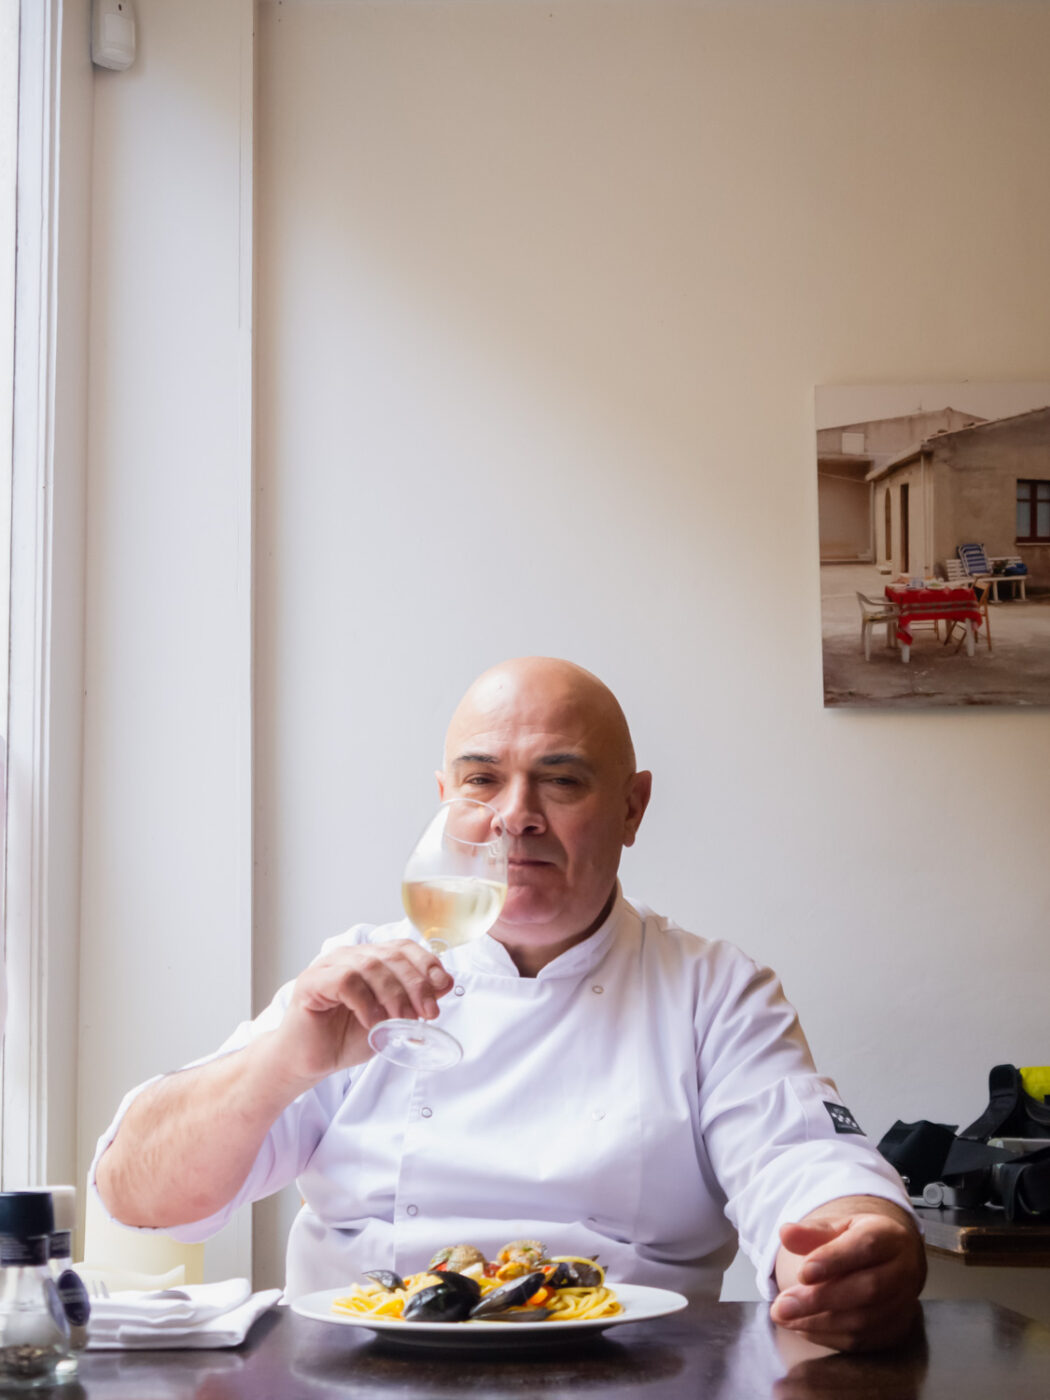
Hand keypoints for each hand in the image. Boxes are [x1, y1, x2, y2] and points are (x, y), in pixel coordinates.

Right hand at [272, 940, 453, 1084]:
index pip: (402, 947)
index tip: (443, 986)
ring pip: (370, 965)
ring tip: (401, 1020)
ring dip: (393, 994)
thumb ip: (413, 1001)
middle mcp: (348, 956)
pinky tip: (372, 1022)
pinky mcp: (311, 983)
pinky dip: (365, 1002)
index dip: (426, 963)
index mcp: (367, 959)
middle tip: (427, 1013)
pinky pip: (345, 981)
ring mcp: (327, 966)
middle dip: (415, 984)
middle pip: (390, 955)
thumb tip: (445, 985)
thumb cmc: (343, 1039)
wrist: (307, 1062)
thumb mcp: (389, 1019)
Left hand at [770, 1205, 925, 1351]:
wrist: (891, 1262)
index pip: (866, 1247)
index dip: (834, 1260)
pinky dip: (828, 1336)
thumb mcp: (837, 1226)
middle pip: (867, 1289)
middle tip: (782, 1306)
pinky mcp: (895, 1331)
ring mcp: (903, 1305)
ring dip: (819, 1322)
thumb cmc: (857, 1241)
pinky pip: (862, 1341)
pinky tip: (802, 1327)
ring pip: (864, 1320)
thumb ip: (812, 1231)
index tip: (802, 1273)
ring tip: (784, 1317)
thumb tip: (785, 1233)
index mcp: (889, 1236)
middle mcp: (903, 1271)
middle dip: (820, 1299)